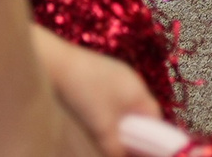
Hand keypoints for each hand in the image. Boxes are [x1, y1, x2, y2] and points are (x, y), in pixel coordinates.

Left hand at [32, 28, 157, 155]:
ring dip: (115, 119)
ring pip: (122, 103)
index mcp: (138, 91)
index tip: (138, 149)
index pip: (154, 117)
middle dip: (130, 129)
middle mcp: (132, 79)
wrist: (57, 62)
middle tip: (118, 143)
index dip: (150, 136)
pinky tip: (88, 113)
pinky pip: (110, 94)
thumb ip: (114, 147)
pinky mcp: (99, 70)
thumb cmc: (85, 93)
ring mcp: (115, 72)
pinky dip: (104, 108)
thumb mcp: (101, 127)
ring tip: (100, 130)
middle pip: (138, 111)